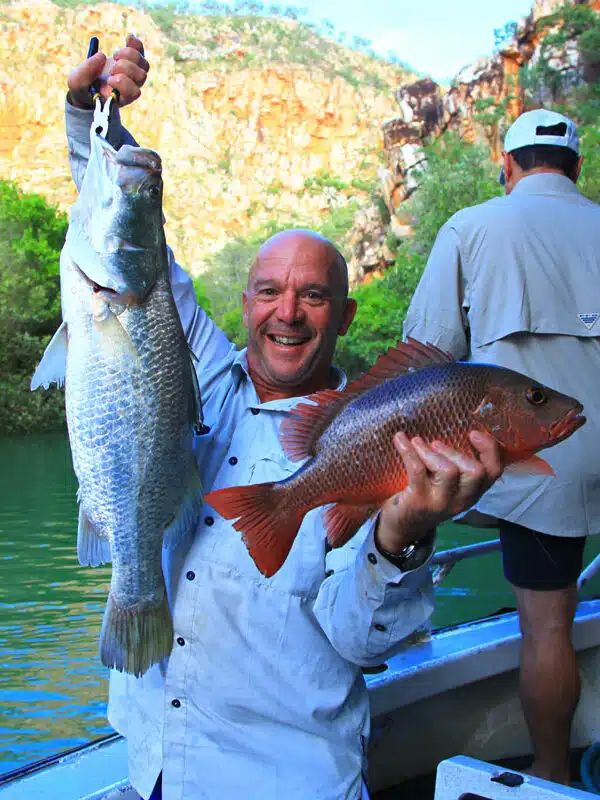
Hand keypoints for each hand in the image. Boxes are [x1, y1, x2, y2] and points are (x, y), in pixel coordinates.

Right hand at [67, 34, 149, 109]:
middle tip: (111, 68)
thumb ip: (85, 72)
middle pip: (141, 76)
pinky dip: (135, 43)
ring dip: (129, 55)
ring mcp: (133, 74)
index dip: (123, 83)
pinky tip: (128, 38)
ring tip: (115, 56)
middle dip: (125, 68)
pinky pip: (141, 51)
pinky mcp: (131, 61)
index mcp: (120, 97)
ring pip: (144, 64)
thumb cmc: (83, 87)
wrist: (88, 83)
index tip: (109, 79)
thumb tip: (101, 56)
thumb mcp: (77, 82)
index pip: (134, 92)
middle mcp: (130, 87)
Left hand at [376, 431, 503, 552]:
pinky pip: (417, 470)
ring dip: (430, 451)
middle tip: (435, 443)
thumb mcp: (449, 484)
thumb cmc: (427, 494)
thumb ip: (457, 463)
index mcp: (473, 492)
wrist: (402, 526)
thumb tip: (453, 426)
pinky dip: (408, 451)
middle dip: (455, 452)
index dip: (490, 449)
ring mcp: (441, 503)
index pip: (494, 471)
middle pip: (475, 472)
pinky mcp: (419, 502)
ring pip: (448, 471)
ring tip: (417, 442)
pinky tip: (400, 439)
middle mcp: (462, 500)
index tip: (473, 433)